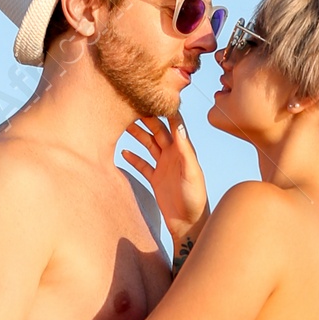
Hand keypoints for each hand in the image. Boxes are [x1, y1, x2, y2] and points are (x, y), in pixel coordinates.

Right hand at [119, 113, 208, 250]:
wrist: (189, 223)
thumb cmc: (195, 199)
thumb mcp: (192, 173)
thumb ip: (185, 150)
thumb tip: (178, 126)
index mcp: (183, 150)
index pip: (175, 124)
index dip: (165, 110)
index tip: (154, 96)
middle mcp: (173, 155)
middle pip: (157, 131)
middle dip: (146, 119)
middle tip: (133, 106)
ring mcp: (163, 166)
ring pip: (148, 145)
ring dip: (137, 135)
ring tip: (123, 124)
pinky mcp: (155, 179)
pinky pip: (142, 165)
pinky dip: (133, 158)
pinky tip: (123, 151)